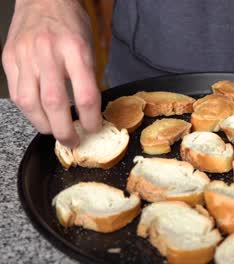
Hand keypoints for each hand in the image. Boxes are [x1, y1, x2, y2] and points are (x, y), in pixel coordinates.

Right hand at [2, 0, 101, 146]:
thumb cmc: (70, 22)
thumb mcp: (89, 45)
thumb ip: (88, 75)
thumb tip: (90, 108)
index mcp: (76, 50)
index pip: (86, 95)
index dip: (90, 119)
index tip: (94, 128)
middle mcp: (49, 54)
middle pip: (55, 104)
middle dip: (64, 130)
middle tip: (72, 141)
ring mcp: (25, 56)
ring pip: (30, 103)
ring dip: (43, 124)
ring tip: (54, 131)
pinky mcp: (9, 58)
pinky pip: (17, 93)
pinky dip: (29, 111)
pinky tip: (39, 115)